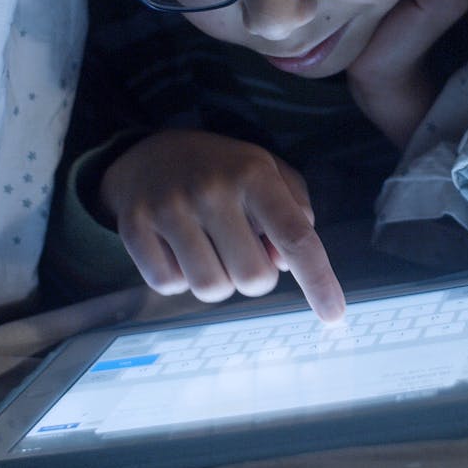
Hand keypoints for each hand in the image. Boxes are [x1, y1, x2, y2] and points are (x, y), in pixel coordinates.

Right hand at [99, 129, 344, 321]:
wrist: (148, 153)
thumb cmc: (221, 170)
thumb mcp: (267, 170)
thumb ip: (294, 211)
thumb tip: (285, 262)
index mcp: (253, 173)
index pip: (294, 236)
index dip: (318, 280)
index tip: (334, 314)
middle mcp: (212, 189)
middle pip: (253, 279)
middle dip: (255, 276)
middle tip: (241, 249)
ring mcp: (169, 208)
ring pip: (211, 289)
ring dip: (217, 280)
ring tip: (208, 247)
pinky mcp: (134, 228)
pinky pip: (168, 286)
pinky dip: (178, 278)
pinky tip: (176, 248)